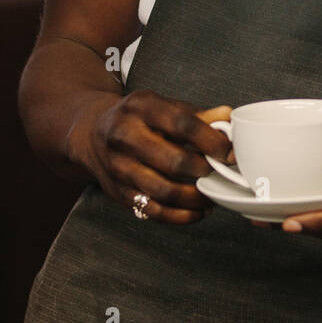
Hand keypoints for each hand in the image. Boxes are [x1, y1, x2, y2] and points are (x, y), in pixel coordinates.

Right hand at [67, 90, 232, 224]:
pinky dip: (182, 216)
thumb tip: (227, 117)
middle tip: (222, 173)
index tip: (229, 152)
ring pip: (166, 191)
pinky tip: (198, 210)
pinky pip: (155, 212)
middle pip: (174, 162)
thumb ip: (196, 115)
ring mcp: (119, 167)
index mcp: (140, 108)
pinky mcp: (118, 193)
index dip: (211, 141)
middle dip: (204, 171)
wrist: (92, 133)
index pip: (182, 124)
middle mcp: (125, 136)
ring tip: (213, 194)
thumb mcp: (161, 106)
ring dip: (197, 198)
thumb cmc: (136, 118)